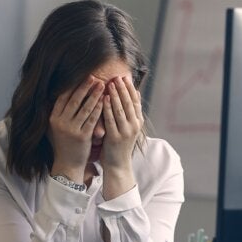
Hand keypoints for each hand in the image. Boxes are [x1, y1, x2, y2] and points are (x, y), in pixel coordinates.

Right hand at [47, 78, 103, 181]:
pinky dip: (99, 108)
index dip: (73, 86)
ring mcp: (71, 130)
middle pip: (74, 100)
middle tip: (94, 77)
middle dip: (85, 87)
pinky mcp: (82, 136)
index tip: (82, 76)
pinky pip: (92, 119)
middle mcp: (61, 123)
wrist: (67, 165)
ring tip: (102, 85)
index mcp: (53, 118)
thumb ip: (55, 112)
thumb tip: (55, 94)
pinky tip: (105, 101)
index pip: (63, 97)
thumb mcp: (54, 128)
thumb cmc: (63, 144)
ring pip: (84, 108)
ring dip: (94, 95)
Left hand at [100, 76, 142, 197]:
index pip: (135, 102)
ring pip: (121, 109)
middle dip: (123, 89)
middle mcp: (134, 126)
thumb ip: (130, 112)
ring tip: (111, 83)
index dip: (130, 89)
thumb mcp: (127, 127)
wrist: (118, 165)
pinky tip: (104, 98)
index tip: (125, 77)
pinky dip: (108, 107)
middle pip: (129, 103)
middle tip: (117, 76)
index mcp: (138, 122)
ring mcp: (126, 132)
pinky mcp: (115, 137)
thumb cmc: (119, 145)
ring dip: (116, 95)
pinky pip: (111, 119)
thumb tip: (134, 93)